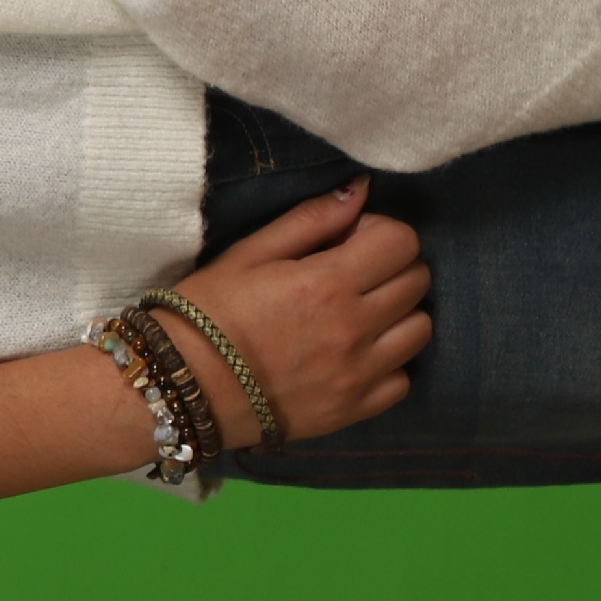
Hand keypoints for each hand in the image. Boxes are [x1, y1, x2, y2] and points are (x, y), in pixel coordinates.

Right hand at [165, 179, 429, 446]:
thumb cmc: (208, 310)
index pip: (402, 242)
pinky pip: (403, 381)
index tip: (349, 240)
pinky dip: (389, 363)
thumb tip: (361, 190)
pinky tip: (356, 355)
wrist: (181, 385)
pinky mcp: (354, 411)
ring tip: (359, 315)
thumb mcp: (250, 252)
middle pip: (417, 282)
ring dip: (398, 314)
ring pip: (420, 331)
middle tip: (352, 274)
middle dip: (391, 266)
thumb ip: (311, 219)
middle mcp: (354, 329)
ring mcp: (359, 375)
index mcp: (328, 282)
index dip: (379, 231)